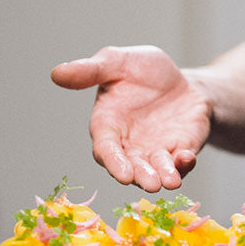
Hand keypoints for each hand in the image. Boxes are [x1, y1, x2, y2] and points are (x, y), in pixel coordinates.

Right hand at [51, 45, 211, 191]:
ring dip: (163, 176)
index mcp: (108, 126)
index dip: (114, 163)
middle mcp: (131, 146)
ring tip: (170, 181)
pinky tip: (188, 158)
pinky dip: (185, 164)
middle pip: (132, 168)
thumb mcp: (117, 62)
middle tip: (151, 183)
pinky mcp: (180, 150)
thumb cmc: (141, 71)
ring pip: (156, 171)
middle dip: (141, 176)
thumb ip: (91, 70)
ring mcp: (157, 151)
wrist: (180, 79)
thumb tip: (56, 73)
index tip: (124, 174)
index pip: (106, 150)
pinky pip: (181, 163)